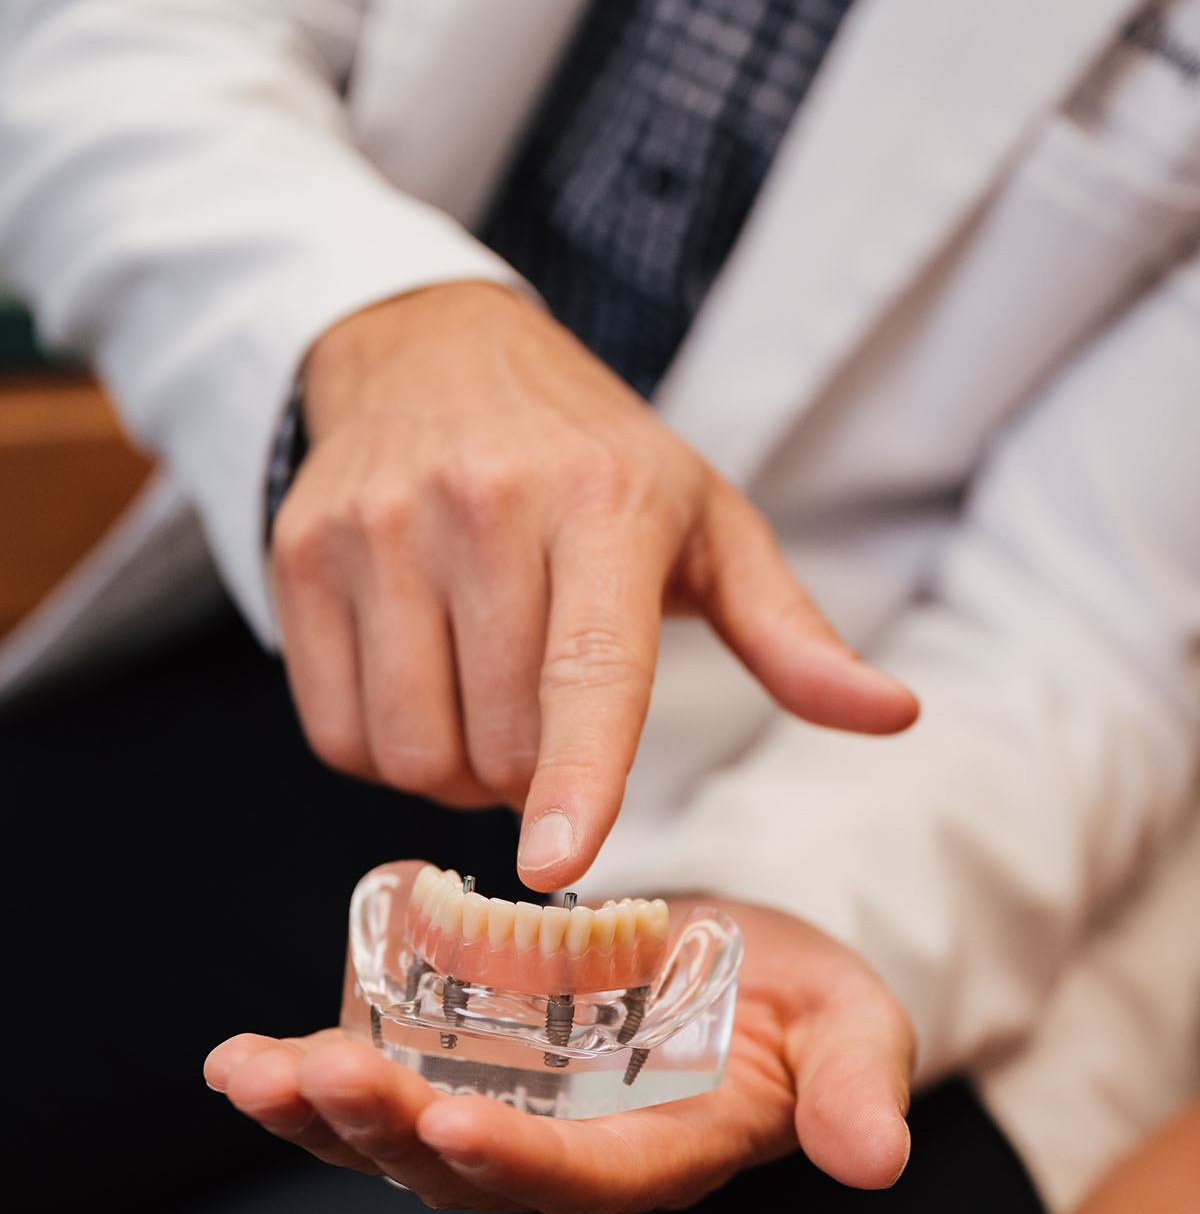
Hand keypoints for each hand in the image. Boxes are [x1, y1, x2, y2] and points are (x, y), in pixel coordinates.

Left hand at [203, 897, 913, 1213]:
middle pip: (467, 1170)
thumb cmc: (799, 1001)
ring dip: (322, 1114)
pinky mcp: (462, 1072)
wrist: (739, 966)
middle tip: (324, 1079)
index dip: (523, 1162)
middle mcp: (568, 1156)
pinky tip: (249, 1058)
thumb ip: (856, 1087)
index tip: (456, 1126)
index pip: (588, 1177)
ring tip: (250, 1075)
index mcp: (662, 1153)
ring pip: (401, 1144)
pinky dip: (314, 1074)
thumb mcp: (852, 1025)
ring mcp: (506, 1118)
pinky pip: (381, 1088)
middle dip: (388, 1132)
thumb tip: (876, 1158)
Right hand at [271, 284, 916, 890]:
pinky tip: (419, 683)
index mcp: (603, 502)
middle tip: (549, 715)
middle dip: (536, 778)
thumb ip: (790, 634)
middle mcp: (479, 505)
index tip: (559, 863)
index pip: (591, 664)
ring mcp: (376, 529)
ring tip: (484, 698)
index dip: (579, 772)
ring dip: (456, 771)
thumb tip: (891, 712)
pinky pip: (337, 732)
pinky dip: (385, 746)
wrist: (427, 350)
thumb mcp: (705, 524)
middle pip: (502, 742)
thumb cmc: (587, 458)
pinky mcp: (300, 557)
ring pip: (411, 751)